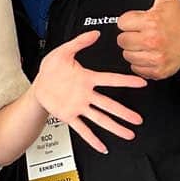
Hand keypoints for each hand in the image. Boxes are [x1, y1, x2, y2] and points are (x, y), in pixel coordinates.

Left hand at [30, 31, 145, 153]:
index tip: (141, 83)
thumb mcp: (63, 51)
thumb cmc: (51, 69)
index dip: (126, 81)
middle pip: (109, 104)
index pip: (110, 79)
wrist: (38, 85)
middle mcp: (86, 94)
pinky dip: (92, 138)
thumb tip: (94, 33)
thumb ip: (79, 42)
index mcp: (86, 78)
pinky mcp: (69, 115)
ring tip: (128, 134)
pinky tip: (102, 147)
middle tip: (138, 119)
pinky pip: (82, 128)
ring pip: (100, 118)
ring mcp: (79, 106)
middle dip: (124, 112)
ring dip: (114, 126)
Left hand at [116, 0, 179, 79]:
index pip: (122, 22)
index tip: (141, 21)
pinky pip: (135, 67)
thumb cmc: (179, 22)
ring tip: (147, 43)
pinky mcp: (156, 70)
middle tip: (144, 33)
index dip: (130, 21)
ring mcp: (154, 57)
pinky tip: (150, 54)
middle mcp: (151, 41)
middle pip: (121, 40)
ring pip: (126, 55)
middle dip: (130, 36)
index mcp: (151, 22)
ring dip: (134, 50)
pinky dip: (140, 63)